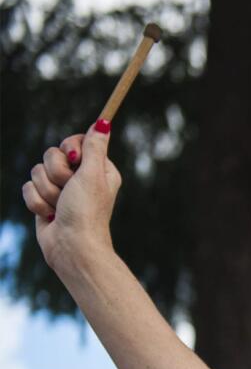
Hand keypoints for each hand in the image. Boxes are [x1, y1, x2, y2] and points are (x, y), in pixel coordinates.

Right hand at [21, 120, 122, 269]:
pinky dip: (37, 202)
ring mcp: (61, 189)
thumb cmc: (86, 211)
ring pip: (37, 171)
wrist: (71, 246)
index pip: (76, 140)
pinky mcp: (44, 200)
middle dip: (56, 173)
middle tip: (69, 189)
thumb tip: (103, 122)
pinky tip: (49, 215)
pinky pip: (28, 187)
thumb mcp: (92, 174)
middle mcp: (80, 177)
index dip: (70, 148)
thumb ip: (94, 147)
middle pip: (53, 154)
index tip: (74, 160)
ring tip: (61, 206)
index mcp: (98, 168)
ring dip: (47, 190)